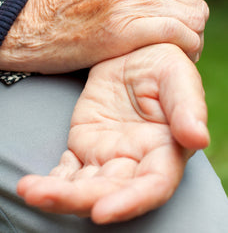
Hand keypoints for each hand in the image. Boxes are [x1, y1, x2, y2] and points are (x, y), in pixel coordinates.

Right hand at [0, 0, 207, 72]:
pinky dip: (187, 46)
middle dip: (193, 24)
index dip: (187, 6)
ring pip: (191, 17)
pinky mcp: (124, 30)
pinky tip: (181, 54)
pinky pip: (177, 34)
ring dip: (193, 37)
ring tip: (182, 49)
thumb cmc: (69, 1)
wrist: (38, 26)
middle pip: (192, 1)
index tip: (180, 23)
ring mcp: (129, 2)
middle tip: (183, 40)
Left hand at [17, 44, 208, 223]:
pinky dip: (51, 179)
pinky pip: (68, 170)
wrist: (134, 54)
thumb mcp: (178, 77)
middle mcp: (135, 160)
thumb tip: (197, 137)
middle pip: (110, 191)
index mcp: (164, 148)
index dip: (130, 202)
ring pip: (85, 185)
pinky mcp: (85, 145)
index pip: (152, 185)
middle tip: (44, 197)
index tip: (103, 211)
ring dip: (57, 193)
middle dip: (80, 200)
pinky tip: (35, 183)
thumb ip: (188, 106)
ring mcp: (107, 154)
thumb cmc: (162, 64)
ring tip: (30, 190)